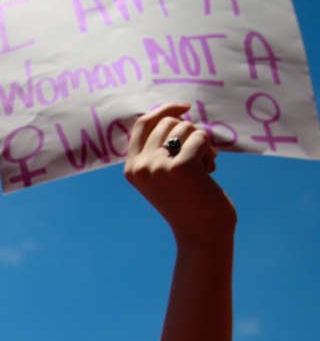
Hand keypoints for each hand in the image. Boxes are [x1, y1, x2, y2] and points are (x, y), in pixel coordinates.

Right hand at [125, 103, 235, 245]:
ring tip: (204, 168)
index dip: (164, 109)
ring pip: (186, 128)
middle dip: (189, 133)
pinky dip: (210, 152)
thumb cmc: (188, 202)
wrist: (201, 233)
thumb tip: (174, 112)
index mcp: (132, 168)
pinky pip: (201, 138)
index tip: (186, 107)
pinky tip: (210, 172)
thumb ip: (160, 149)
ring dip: (201, 144)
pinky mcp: (181, 166)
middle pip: (168, 122)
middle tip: (199, 157)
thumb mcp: (164, 175)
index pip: (142, 124)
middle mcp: (141, 166)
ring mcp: (158, 166)